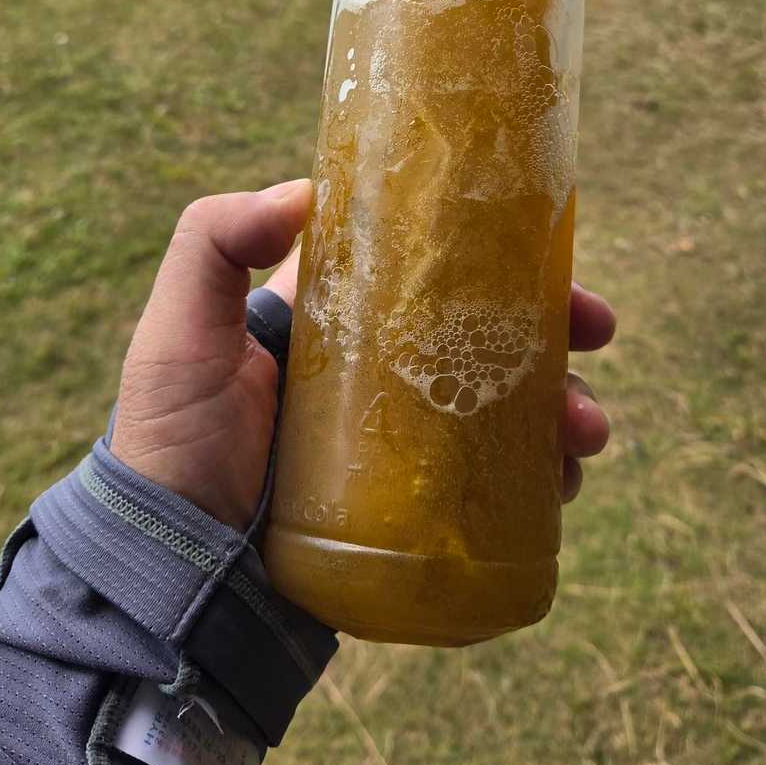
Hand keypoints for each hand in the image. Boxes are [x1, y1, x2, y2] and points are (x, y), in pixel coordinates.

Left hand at [112, 179, 614, 529]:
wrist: (171, 571)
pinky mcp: (417, 511)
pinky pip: (498, 486)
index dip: (497, 258)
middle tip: (596, 334)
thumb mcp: (180, 329)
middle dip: (555, 331)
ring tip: (583, 430)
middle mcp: (380, 377)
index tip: (550, 255)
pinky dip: (542, 478)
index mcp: (340, 323)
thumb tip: (306, 193)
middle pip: (488, 338)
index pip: (433, 272)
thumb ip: (213, 242)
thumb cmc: (169, 442)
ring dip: (564, 406)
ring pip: (507, 411)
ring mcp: (404, 447)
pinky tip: (562, 483)